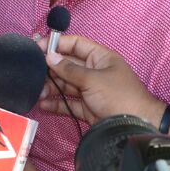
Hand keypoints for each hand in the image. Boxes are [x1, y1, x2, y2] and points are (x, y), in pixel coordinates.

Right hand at [38, 34, 162, 125]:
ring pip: (66, 85)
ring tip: (36, 92)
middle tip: (32, 73)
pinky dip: (57, 103)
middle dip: (50, 69)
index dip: (56, 44)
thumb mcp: (93, 80)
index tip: (37, 48)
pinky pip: (69, 102)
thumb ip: (69, 69)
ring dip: (51, 87)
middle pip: (68, 65)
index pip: (75, 44)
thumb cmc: (118, 96)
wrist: (138, 126)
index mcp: (100, 57)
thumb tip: (49, 57)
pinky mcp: (88, 107)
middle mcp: (94, 71)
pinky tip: (43, 104)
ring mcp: (91, 90)